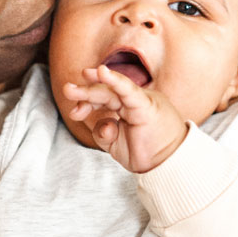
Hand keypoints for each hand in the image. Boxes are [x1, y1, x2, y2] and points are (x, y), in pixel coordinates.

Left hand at [63, 64, 188, 172]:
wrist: (170, 164)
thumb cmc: (147, 153)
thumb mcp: (117, 144)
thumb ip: (105, 132)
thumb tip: (103, 125)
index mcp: (126, 108)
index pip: (104, 98)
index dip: (88, 98)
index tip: (74, 104)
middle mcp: (133, 101)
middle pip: (105, 93)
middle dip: (85, 92)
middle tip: (67, 90)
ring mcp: (140, 101)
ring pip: (112, 91)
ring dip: (91, 90)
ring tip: (71, 90)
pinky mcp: (147, 105)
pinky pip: (129, 91)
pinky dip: (115, 81)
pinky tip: (101, 71)